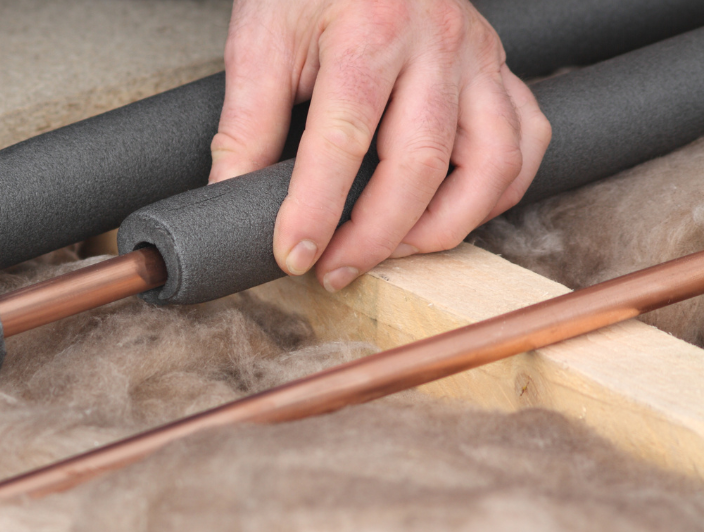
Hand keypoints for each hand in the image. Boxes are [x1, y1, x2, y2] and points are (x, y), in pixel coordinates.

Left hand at [210, 0, 550, 290]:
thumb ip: (247, 123)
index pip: (343, 140)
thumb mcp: (261, 39)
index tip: (293, 254)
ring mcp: (478, 58)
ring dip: (446, 225)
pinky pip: (527, 140)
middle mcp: (436, 45)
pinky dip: (500, 190)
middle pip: (421, 165)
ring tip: (396, 250)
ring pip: (492, 163)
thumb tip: (232, 197)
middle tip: (335, 268)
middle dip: (377, 235)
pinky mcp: (499, 68)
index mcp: (370, 33)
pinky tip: (456, 210)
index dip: (315, 208)